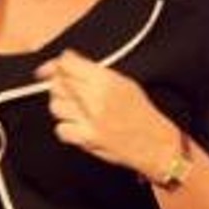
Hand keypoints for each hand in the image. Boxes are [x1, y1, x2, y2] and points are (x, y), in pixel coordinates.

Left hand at [35, 49, 175, 175]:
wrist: (156, 144)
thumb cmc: (141, 114)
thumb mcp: (123, 83)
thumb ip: (93, 72)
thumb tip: (65, 63)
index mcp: (106, 80)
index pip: (67, 64)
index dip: (56, 65)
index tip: (52, 68)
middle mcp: (96, 98)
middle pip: (58, 84)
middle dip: (59, 85)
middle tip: (69, 91)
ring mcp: (90, 119)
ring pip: (55, 106)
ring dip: (62, 106)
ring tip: (76, 109)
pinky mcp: (87, 138)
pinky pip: (60, 128)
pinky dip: (65, 127)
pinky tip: (78, 125)